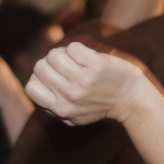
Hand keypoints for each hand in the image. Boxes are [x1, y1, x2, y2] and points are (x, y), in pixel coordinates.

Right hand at [26, 41, 148, 125]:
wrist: (132, 99)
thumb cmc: (101, 104)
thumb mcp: (74, 115)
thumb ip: (53, 105)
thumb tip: (34, 83)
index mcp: (61, 110)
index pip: (31, 88)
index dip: (38, 78)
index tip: (53, 77)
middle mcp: (70, 97)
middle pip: (40, 67)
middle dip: (49, 62)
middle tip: (66, 65)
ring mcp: (83, 81)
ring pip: (54, 55)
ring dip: (63, 53)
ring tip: (75, 59)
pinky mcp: (96, 66)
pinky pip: (73, 48)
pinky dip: (77, 48)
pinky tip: (86, 56)